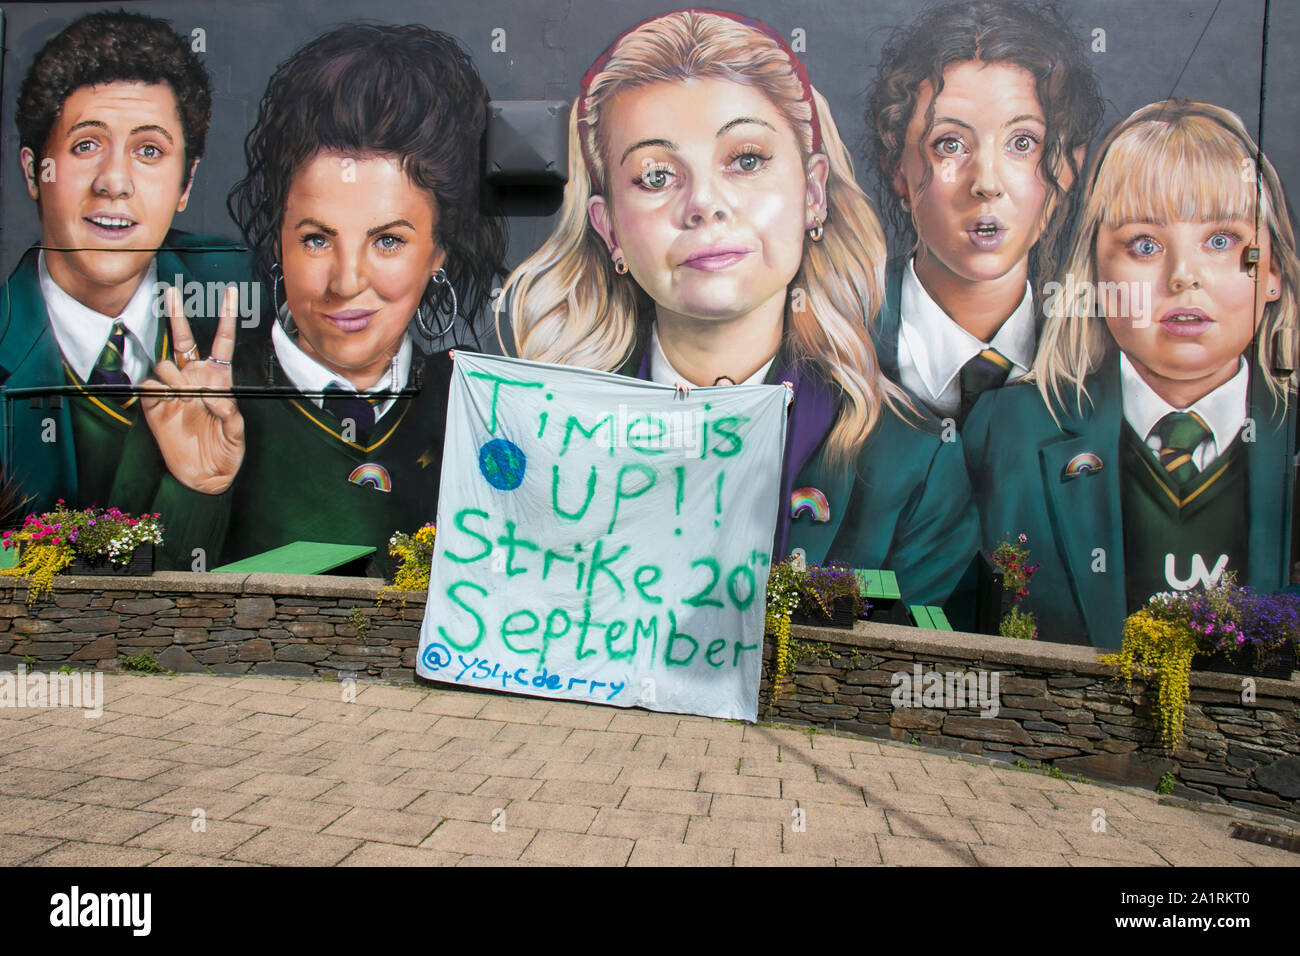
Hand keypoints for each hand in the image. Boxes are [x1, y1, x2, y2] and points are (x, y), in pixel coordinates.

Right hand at [138, 286, 244, 494]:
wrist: (204, 476)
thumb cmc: (226, 453)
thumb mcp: (237, 436)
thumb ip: (231, 414)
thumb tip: (215, 398)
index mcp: (219, 379)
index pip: (223, 342)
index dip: (226, 318)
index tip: (232, 293)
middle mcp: (195, 378)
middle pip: (183, 339)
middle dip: (177, 314)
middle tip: (172, 292)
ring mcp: (174, 389)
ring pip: (164, 364)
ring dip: (174, 375)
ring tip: (185, 397)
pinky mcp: (155, 404)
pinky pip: (150, 386)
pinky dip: (159, 392)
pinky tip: (169, 404)